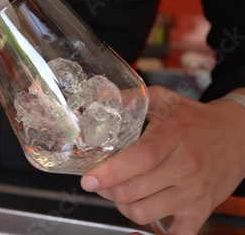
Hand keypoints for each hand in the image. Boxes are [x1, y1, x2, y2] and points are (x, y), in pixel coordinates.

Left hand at [80, 86, 244, 233]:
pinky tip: (144, 212)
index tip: (89, 179)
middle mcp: (185, 167)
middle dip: (107, 190)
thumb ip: (131, 99)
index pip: (140, 159)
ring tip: (119, 193)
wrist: (238, 135)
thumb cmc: (196, 119)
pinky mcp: (202, 210)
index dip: (110, 172)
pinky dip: (155, 229)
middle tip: (99, 182)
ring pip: (145, 213)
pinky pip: (175, 234)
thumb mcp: (165, 100)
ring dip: (123, 206)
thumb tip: (101, 98)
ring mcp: (194, 192)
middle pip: (134, 191)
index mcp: (173, 138)